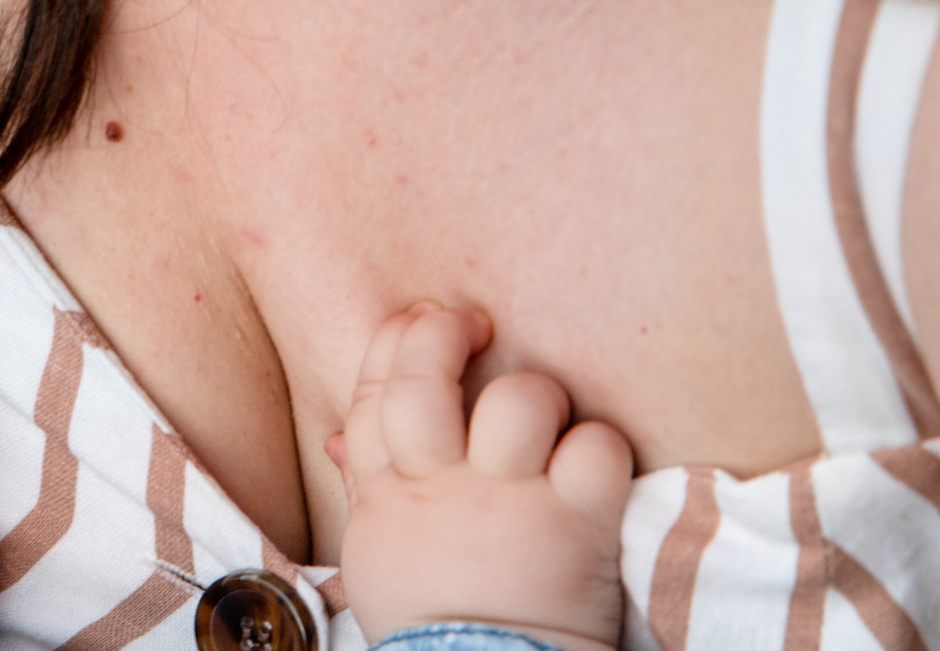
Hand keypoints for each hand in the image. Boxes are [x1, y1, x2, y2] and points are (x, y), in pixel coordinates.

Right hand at [326, 306, 632, 650]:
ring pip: (518, 400)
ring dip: (536, 397)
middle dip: (444, 334)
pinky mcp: (573, 523)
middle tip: (473, 325)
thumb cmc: (432, 628)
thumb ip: (366, 488)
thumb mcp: (378, 558)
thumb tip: (340, 437)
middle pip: (426, 379)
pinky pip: (593, 448)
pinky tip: (593, 471)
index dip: (396, 342)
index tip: (418, 319)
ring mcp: (506, 502)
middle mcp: (439, 488)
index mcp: (387, 497)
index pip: (375, 394)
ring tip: (547, 420)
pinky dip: (599, 449)